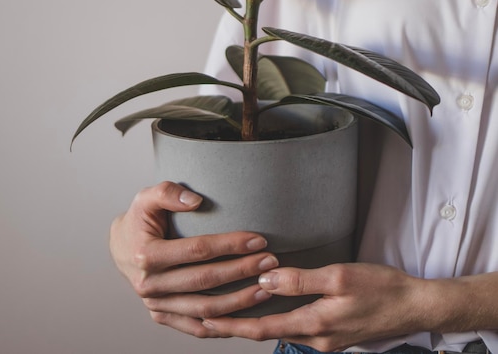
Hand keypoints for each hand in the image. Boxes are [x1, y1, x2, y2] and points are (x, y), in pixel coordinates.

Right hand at [109, 181, 277, 336]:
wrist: (120, 246)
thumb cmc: (139, 218)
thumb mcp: (145, 197)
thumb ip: (167, 192)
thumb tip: (195, 200)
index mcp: (146, 255)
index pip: (197, 250)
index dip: (230, 244)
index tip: (258, 239)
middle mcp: (149, 285)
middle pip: (205, 281)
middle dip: (242, 271)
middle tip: (270, 262)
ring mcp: (156, 304)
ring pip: (204, 309)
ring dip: (239, 301)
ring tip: (266, 289)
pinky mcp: (161, 316)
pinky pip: (195, 327)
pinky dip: (222, 325)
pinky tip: (245, 316)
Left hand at [201, 262, 434, 350]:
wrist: (414, 306)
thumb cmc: (380, 288)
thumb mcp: (340, 277)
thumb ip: (301, 280)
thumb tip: (266, 277)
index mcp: (314, 325)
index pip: (261, 328)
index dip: (231, 325)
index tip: (204, 321)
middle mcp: (315, 339)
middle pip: (266, 332)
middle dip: (234, 327)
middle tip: (203, 320)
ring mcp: (324, 339)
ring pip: (279, 330)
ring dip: (251, 323)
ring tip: (226, 314)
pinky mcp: (332, 332)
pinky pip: (294, 327)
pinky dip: (273, 320)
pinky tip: (266, 309)